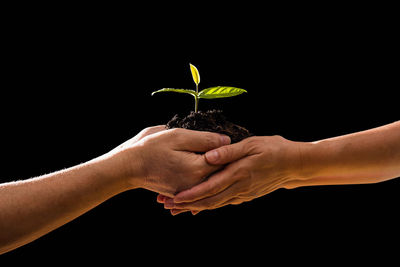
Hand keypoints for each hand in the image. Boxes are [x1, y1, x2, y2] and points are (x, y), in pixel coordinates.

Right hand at [108, 127, 230, 196]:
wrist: (128, 167)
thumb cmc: (150, 148)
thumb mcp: (177, 136)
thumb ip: (204, 139)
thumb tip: (226, 140)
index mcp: (198, 168)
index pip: (226, 158)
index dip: (231, 148)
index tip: (237, 140)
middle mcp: (197, 184)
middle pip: (220, 171)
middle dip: (227, 160)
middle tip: (229, 147)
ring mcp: (189, 191)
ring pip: (210, 179)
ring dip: (216, 170)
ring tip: (216, 157)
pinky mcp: (181, 194)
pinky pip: (199, 186)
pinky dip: (204, 178)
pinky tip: (202, 167)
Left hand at [159, 135, 303, 214]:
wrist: (293, 165)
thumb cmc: (273, 150)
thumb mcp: (251, 144)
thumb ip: (229, 151)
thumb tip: (208, 156)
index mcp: (238, 174)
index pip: (210, 187)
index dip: (191, 194)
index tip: (174, 198)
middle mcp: (239, 188)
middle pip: (209, 201)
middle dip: (187, 204)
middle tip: (168, 206)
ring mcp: (242, 194)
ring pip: (216, 204)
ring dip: (196, 207)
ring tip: (178, 208)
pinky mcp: (245, 195)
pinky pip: (224, 203)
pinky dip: (210, 205)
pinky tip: (200, 206)